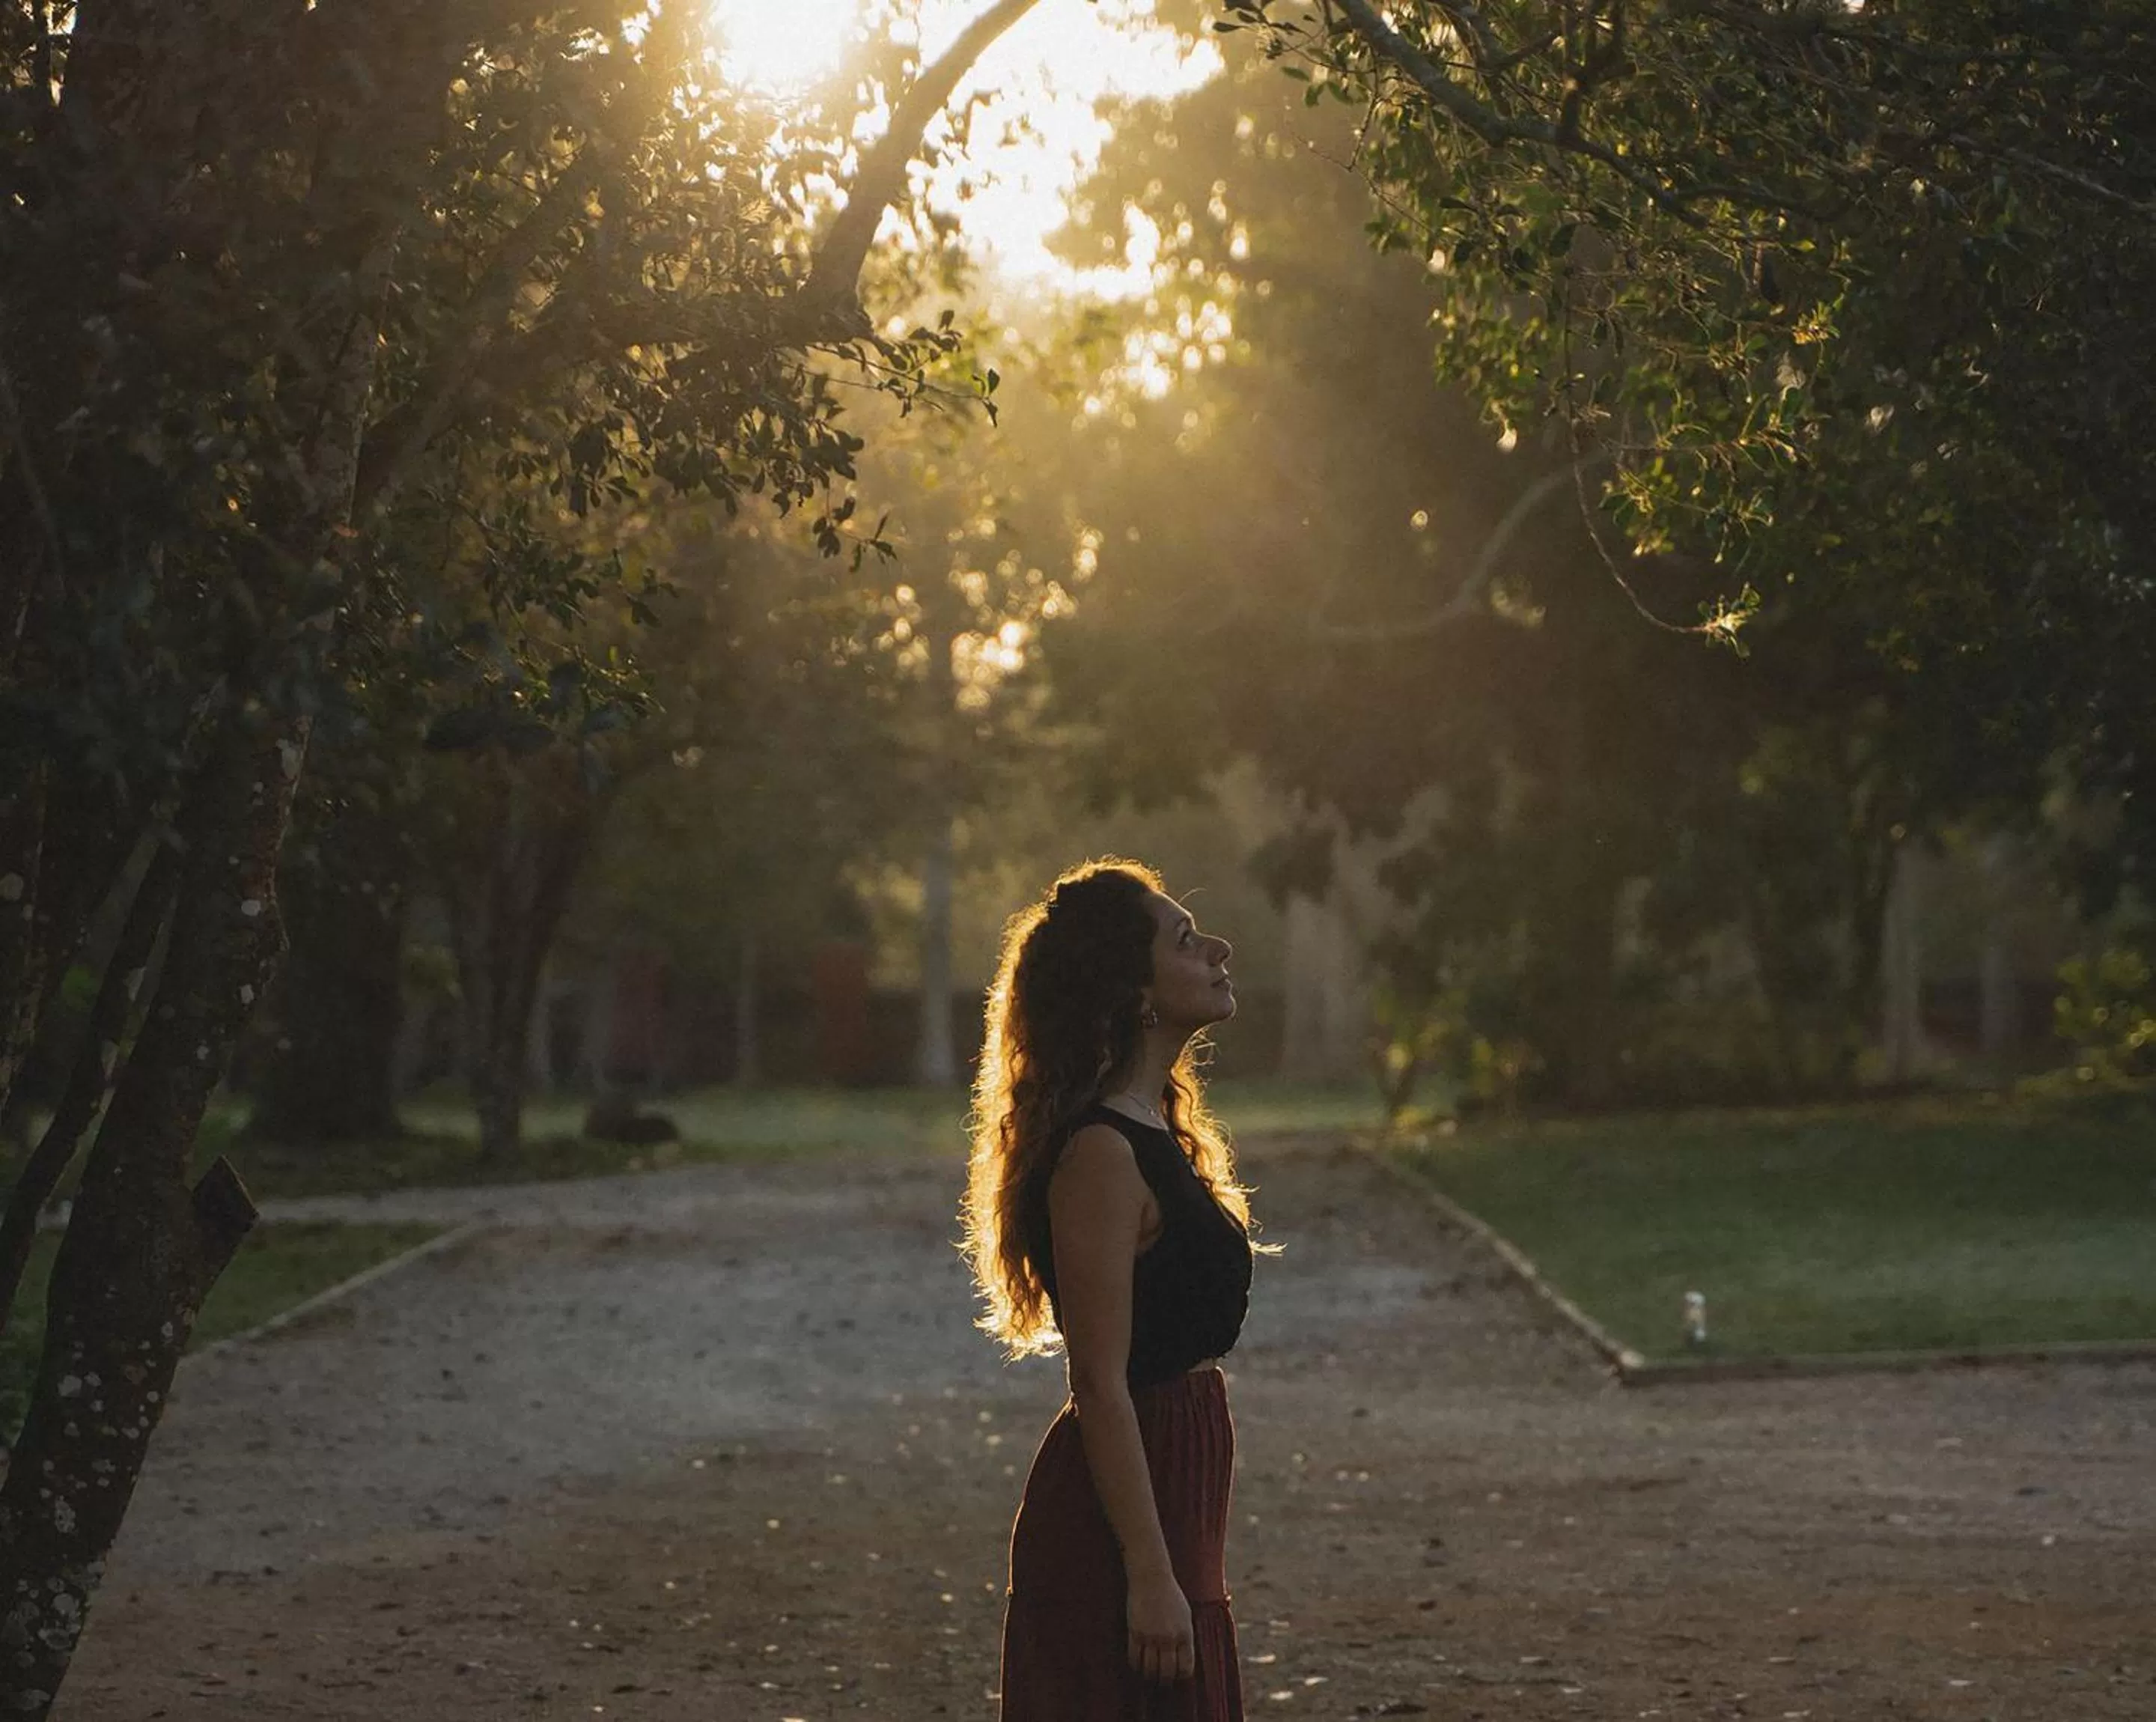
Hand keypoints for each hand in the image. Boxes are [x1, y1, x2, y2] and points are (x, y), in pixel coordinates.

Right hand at [1126, 1568, 1195, 1683]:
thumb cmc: (1170, 1595)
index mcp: (1185, 1634)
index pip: (1185, 1667)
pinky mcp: (1135, 1632)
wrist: (1151, 1577)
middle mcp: (1169, 1638)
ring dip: (1149, 1676)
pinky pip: (1134, 1658)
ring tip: (1149, 1675)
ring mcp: (1151, 1636)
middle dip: (1164, 1681)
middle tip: (1162, 1681)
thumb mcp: (1185, 1615)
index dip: (1181, 1676)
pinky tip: (1137, 1665)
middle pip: (1166, 1673)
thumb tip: (1182, 1658)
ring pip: (1149, 1669)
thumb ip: (1185, 1637)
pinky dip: (1135, 1666)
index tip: (1177, 1676)